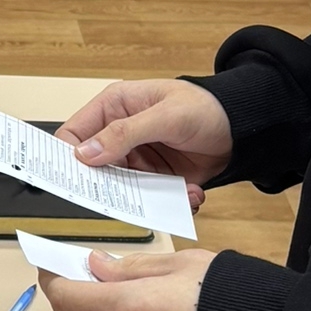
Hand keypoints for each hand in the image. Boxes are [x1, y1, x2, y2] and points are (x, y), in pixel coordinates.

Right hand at [56, 76, 232, 205]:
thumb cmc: (205, 107)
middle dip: (108, 186)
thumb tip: (85, 153)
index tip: (72, 181)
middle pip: (93, 168)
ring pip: (120, 188)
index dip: (67, 158)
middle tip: (125, 197)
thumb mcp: (165, 116)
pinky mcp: (154, 177)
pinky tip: (190, 193)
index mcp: (114, 108)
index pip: (74, 134)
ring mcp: (136, 157)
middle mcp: (119, 134)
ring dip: (142, 198)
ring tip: (169, 193)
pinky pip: (147, 198)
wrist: (242, 128)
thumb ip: (124, 133)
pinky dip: (165, 204)